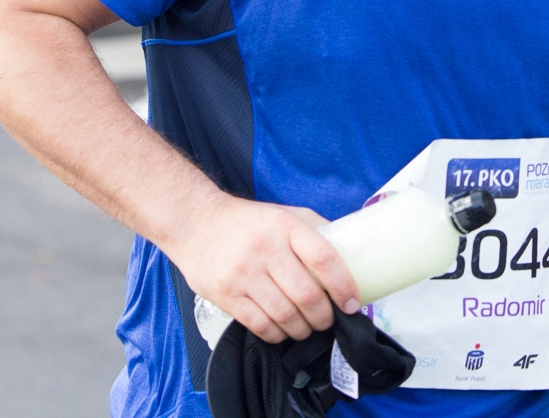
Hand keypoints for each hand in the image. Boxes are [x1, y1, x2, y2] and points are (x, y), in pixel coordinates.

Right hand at [159, 194, 361, 344]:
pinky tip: (282, 330)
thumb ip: (316, 230)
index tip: (351, 302)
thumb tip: (353, 253)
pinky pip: (260, 325)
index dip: (343, 285)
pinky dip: (277, 335)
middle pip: (307, 295)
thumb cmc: (248, 222)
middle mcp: (265, 249)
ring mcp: (243, 273)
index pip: (323, 257)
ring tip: (306, 327)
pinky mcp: (226, 294)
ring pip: (285, 315)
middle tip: (328, 320)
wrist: (195, 223)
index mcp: (285, 226)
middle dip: (324, 317)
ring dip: (303, 329)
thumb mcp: (284, 214)